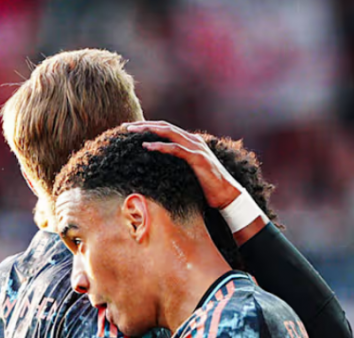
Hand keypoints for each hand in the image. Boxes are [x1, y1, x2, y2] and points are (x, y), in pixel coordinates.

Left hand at [126, 121, 249, 210]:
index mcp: (191, 141)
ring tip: (133, 131)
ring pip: (169, 132)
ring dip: (149, 130)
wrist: (227, 195)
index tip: (132, 128)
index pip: (167, 129)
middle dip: (145, 125)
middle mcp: (194, 140)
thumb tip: (162, 166)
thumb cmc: (208, 186)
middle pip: (165, 126)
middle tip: (126, 126)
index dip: (149, 126)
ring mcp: (196, 148)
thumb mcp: (190, 171)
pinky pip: (176, 149)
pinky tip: (147, 146)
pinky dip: (160, 146)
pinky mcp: (198, 159)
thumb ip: (179, 163)